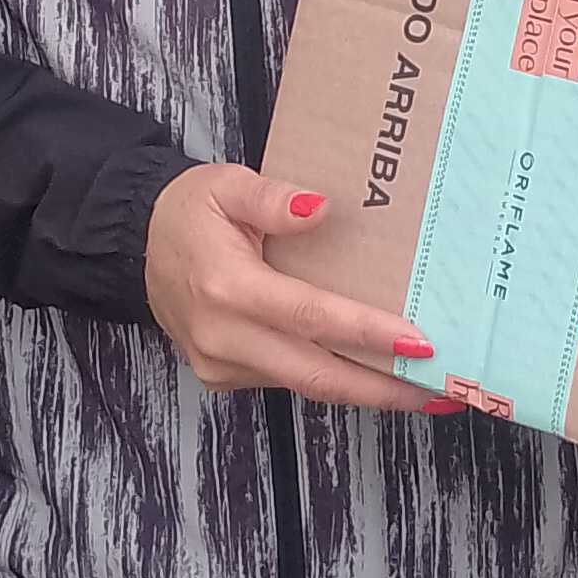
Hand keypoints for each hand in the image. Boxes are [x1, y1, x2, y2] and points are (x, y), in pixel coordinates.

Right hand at [145, 167, 451, 412]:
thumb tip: (320, 208)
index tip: (419, 344)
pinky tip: (371, 375)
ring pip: (305, 385)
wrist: (137, 244)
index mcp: (227, 287)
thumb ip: (272, 198)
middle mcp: (224, 336)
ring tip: (421, 390)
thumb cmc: (189, 211)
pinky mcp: (224, 375)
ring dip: (365, 389)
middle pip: (317, 374)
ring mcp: (222, 363)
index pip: (310, 317)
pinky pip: (288, 380)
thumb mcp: (226, 186)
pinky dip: (333, 378)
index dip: (367, 333)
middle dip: (382, 388)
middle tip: (439, 391)